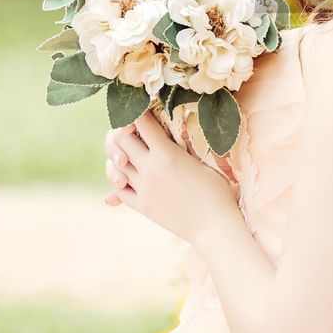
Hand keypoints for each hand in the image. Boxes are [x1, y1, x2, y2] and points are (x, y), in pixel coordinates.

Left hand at [103, 111, 237, 245]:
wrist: (214, 225)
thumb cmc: (216, 190)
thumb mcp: (201, 161)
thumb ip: (183, 145)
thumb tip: (177, 126)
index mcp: (167, 153)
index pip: (142, 123)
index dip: (138, 112)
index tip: (138, 107)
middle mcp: (150, 168)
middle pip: (120, 140)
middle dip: (122, 131)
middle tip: (129, 129)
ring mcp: (143, 188)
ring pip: (115, 165)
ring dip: (118, 156)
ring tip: (126, 154)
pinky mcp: (142, 206)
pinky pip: (119, 190)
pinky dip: (118, 182)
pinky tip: (125, 178)